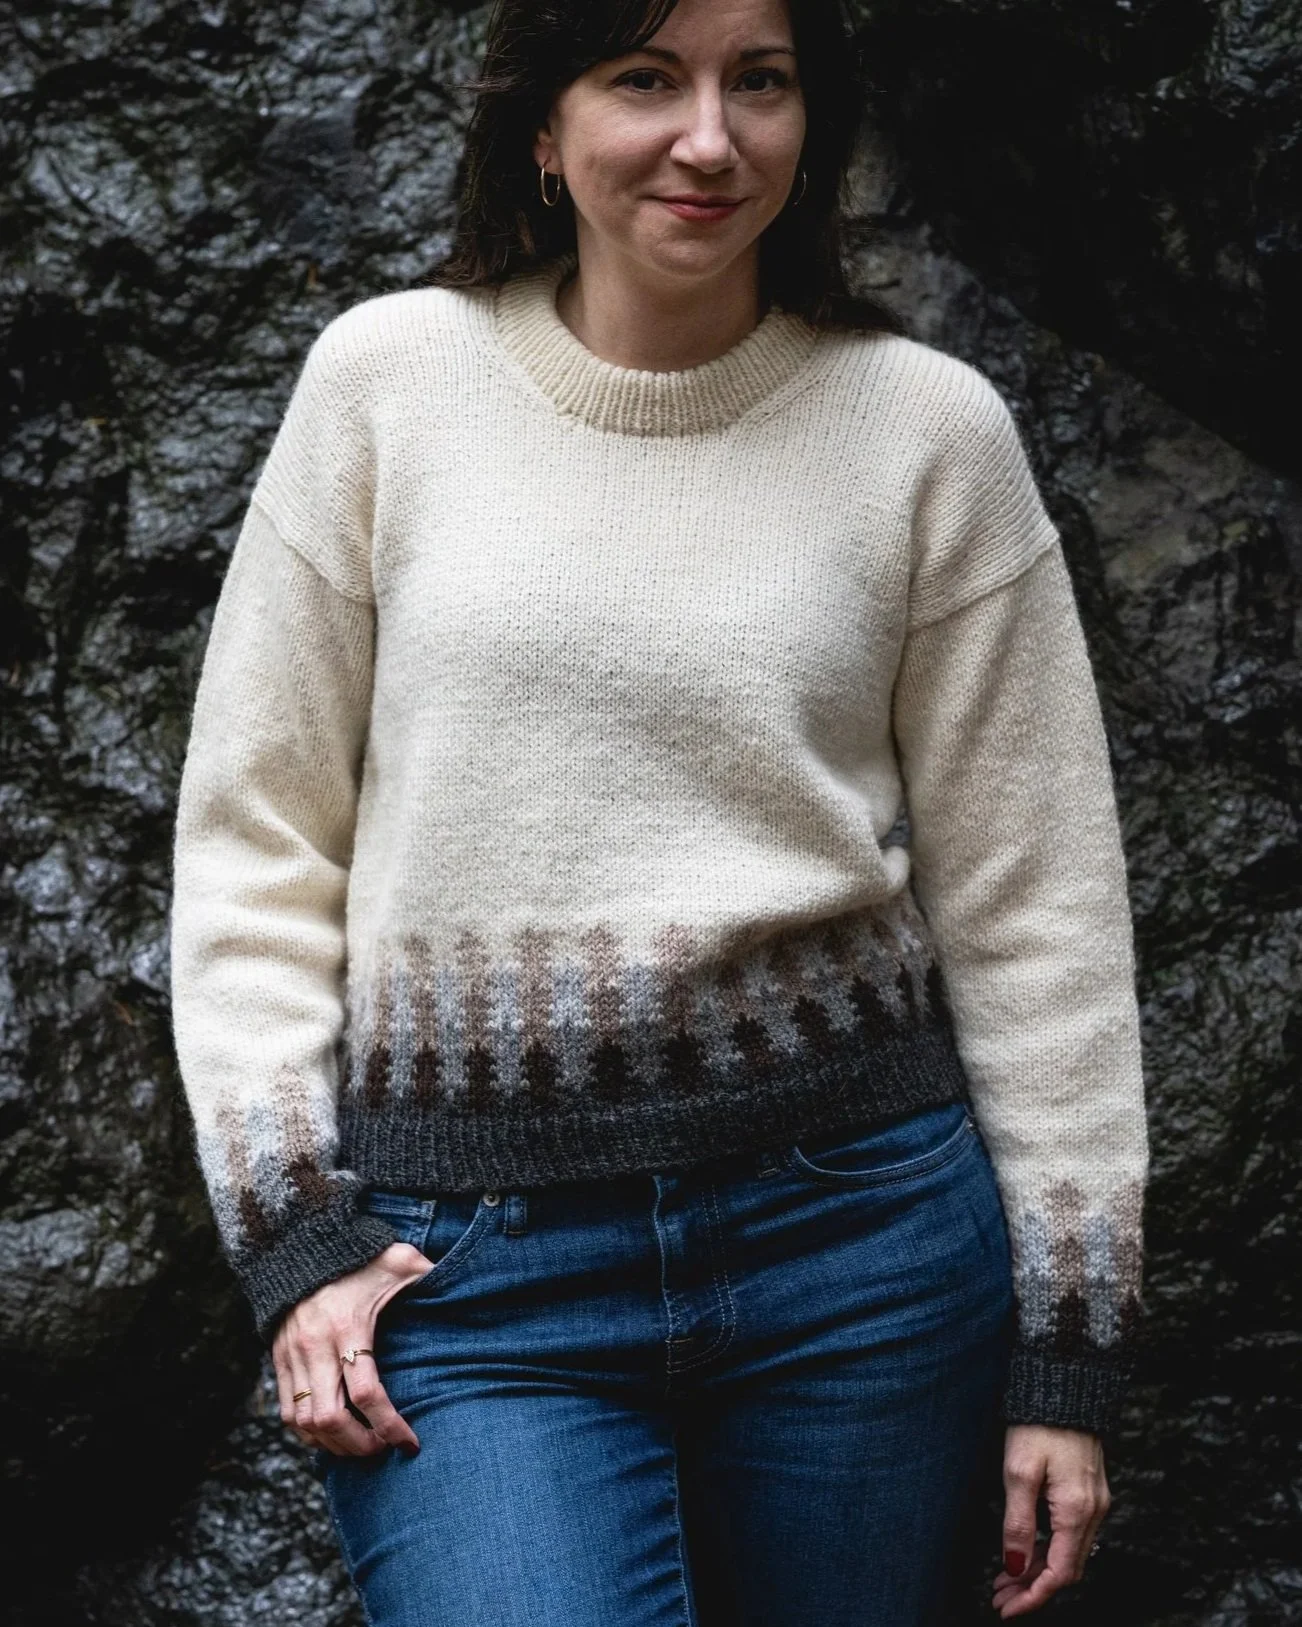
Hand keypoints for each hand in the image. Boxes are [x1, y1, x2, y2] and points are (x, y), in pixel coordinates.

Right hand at [271, 1242, 434, 1457]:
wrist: (300, 1241)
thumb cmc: (359, 1254)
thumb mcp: (399, 1260)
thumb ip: (430, 1276)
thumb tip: (467, 1285)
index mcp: (349, 1326)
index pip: (367, 1393)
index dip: (390, 1426)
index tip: (410, 1443)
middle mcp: (316, 1347)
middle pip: (330, 1419)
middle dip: (359, 1445)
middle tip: (382, 1449)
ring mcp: (292, 1356)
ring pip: (305, 1423)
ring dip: (333, 1445)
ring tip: (360, 1447)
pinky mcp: (278, 1360)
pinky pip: (287, 1413)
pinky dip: (308, 1434)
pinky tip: (332, 1435)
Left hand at [992, 1424, 1110, 1615]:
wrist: (1065, 1385)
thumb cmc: (1039, 1424)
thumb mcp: (1019, 1472)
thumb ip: (1017, 1523)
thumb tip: (1014, 1567)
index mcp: (1076, 1512)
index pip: (1059, 1574)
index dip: (1033, 1597)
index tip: (1006, 1608)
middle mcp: (1093, 1512)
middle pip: (1066, 1569)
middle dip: (1033, 1588)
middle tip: (1000, 1596)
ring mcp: (1094, 1501)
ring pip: (1069, 1553)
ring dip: (1038, 1570)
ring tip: (1005, 1578)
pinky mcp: (1088, 1491)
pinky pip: (1071, 1534)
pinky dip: (1048, 1549)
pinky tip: (1026, 1549)